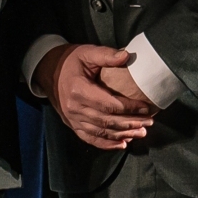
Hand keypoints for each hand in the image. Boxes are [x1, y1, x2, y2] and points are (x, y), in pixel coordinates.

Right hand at [34, 44, 155, 150]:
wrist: (48, 70)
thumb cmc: (70, 61)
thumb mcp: (87, 53)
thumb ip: (106, 55)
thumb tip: (126, 56)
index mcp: (78, 90)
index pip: (110, 104)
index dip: (130, 108)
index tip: (147, 107)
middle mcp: (74, 108)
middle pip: (107, 121)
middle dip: (131, 123)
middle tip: (149, 122)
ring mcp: (72, 118)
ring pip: (101, 132)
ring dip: (123, 134)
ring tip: (141, 133)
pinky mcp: (72, 124)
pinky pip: (90, 138)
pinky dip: (107, 144)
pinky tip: (122, 144)